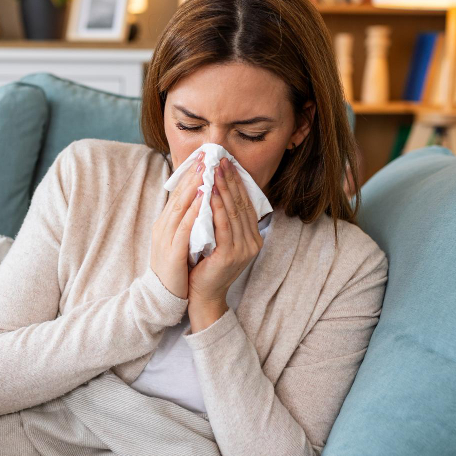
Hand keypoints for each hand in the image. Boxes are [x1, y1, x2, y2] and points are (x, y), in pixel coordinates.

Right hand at [150, 150, 205, 298]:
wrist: (162, 297)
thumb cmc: (175, 269)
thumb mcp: (178, 241)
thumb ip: (186, 223)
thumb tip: (200, 204)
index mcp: (164, 223)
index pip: (177, 194)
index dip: (190, 175)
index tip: (203, 158)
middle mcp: (163, 227)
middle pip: (178, 196)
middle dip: (193, 175)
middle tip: (206, 156)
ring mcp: (166, 239)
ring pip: (180, 207)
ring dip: (194, 188)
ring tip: (206, 171)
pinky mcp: (172, 252)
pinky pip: (184, 227)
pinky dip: (194, 211)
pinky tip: (203, 199)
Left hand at [188, 157, 263, 322]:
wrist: (202, 296)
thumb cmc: (206, 266)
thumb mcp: (218, 239)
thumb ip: (223, 219)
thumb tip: (218, 190)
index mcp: (252, 237)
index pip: (245, 203)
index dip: (236, 182)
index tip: (226, 163)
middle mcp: (252, 241)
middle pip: (241, 203)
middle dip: (230, 179)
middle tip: (221, 159)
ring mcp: (244, 248)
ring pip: (233, 211)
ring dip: (224, 188)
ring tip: (215, 170)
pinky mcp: (231, 254)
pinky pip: (224, 225)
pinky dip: (218, 207)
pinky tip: (211, 192)